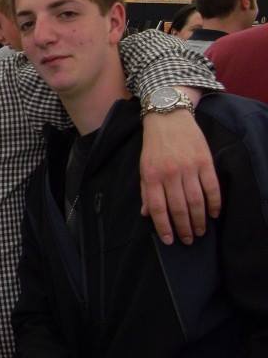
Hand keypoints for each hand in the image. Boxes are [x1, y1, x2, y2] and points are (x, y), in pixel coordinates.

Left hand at [140, 109, 220, 244]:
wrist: (168, 117)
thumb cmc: (154, 145)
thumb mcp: (143, 167)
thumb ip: (145, 191)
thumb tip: (147, 214)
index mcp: (151, 176)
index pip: (158, 208)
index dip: (164, 227)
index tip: (169, 240)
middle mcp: (170, 173)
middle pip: (179, 208)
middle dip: (184, 228)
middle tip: (188, 240)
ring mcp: (188, 167)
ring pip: (196, 201)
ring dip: (199, 220)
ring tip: (200, 231)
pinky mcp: (204, 161)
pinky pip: (212, 187)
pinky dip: (214, 203)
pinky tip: (213, 214)